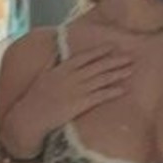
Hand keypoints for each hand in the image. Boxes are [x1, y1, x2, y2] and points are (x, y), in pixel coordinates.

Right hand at [0, 44, 132, 156]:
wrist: (31, 115)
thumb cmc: (35, 97)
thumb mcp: (44, 76)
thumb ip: (53, 64)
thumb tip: (58, 55)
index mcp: (63, 68)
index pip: (85, 56)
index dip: (100, 51)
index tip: (112, 46)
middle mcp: (72, 77)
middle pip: (98, 66)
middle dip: (115, 60)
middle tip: (130, 56)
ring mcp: (77, 90)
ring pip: (102, 79)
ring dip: (118, 73)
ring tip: (130, 69)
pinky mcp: (80, 104)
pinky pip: (100, 96)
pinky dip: (112, 92)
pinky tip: (123, 89)